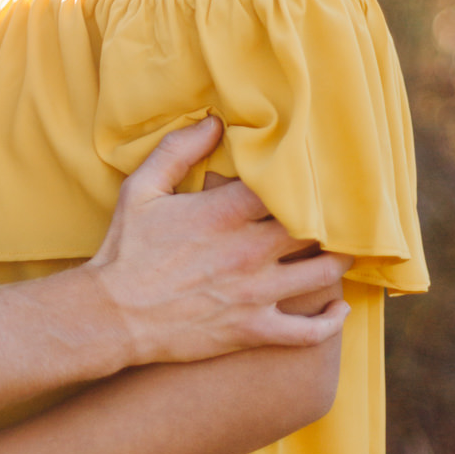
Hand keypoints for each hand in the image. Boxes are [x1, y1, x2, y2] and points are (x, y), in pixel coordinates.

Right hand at [87, 116, 349, 364]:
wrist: (111, 316)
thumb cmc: (125, 250)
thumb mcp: (142, 190)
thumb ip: (178, 150)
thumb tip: (214, 121)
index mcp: (225, 212)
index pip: (288, 186)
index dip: (306, 177)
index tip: (313, 173)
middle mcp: (248, 250)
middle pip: (315, 227)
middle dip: (331, 217)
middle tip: (340, 211)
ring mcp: (255, 293)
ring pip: (322, 273)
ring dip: (339, 260)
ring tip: (343, 249)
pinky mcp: (252, 329)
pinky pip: (307, 332)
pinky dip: (330, 320)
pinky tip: (337, 306)